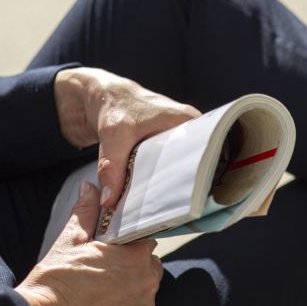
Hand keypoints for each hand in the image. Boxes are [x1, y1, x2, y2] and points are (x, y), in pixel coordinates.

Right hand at [16, 182, 163, 305]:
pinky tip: (104, 303)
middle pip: (149, 263)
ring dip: (132, 283)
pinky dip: (127, 304)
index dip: (129, 239)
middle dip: (132, 261)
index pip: (145, 238)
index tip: (115, 243)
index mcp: (136, 257)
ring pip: (146, 286)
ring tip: (103, 285)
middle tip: (105, 264)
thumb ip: (86, 212)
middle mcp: (146, 282)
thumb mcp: (70, 240)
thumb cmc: (55, 282)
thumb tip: (89, 189)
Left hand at [54, 67, 200, 206]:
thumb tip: (110, 201)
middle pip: (193, 162)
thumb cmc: (114, 107)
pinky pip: (169, 165)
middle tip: (175, 209)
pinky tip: (154, 196)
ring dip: (171, 183)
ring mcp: (180, 137)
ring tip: (166, 207)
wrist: (103, 96)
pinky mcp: (168, 145)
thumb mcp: (113, 137)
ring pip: (180, 166)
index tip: (192, 199)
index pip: (203, 152)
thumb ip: (111, 168)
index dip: (199, 176)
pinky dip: (161, 178)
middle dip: (184, 185)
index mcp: (188, 121)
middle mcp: (190, 128)